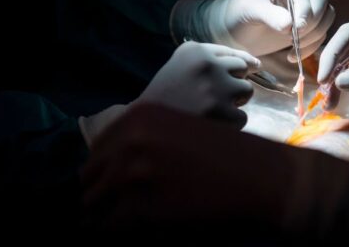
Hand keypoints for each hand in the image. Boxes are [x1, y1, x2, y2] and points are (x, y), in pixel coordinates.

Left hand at [81, 104, 348, 239]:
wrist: (261, 177)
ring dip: (106, 214)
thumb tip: (116, 162)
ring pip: (92, 204)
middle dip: (99, 193)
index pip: (97, 147)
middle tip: (121, 206)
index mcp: (141, 116)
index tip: (113, 184)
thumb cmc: (230, 153)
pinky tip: (142, 229)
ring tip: (132, 219)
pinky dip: (118, 232)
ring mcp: (134, 174)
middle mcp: (131, 140)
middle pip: (87, 175)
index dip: (103, 169)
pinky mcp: (142, 209)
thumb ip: (147, 139)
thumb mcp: (184, 129)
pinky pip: (109, 228)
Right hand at [133, 41, 258, 127]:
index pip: (230, 52)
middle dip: (234, 83)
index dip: (241, 64)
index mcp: (194, 51)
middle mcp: (207, 64)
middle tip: (215, 97)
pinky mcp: (222, 112)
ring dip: (235, 103)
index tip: (250, 68)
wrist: (144, 128)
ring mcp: (216, 87)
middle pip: (242, 69)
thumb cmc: (164, 98)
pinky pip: (242, 117)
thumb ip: (210, 59)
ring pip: (247, 91)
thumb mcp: (180, 67)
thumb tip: (255, 64)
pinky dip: (230, 125)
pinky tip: (211, 126)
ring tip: (212, 111)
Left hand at [206, 0, 334, 59]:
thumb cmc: (238, 13)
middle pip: (322, 5)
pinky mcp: (306, 25)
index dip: (305, 12)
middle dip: (312, 25)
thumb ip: (269, 15)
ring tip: (293, 49)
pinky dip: (311, 47)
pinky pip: (320, 35)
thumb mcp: (250, 11)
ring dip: (313, 38)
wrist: (234, 29)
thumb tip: (290, 26)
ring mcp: (305, 7)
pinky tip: (292, 55)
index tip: (297, 29)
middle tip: (294, 40)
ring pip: (325, 20)